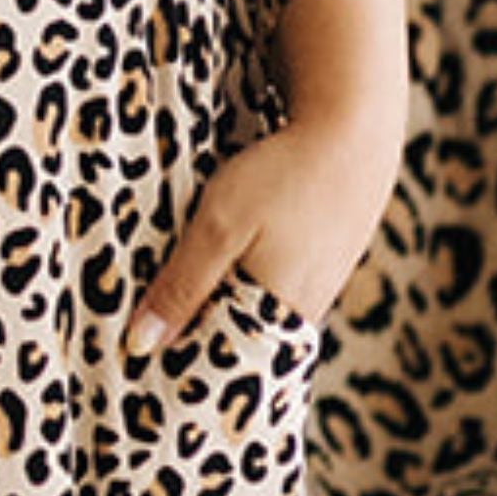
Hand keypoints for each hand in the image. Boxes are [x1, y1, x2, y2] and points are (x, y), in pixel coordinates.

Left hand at [126, 105, 399, 353]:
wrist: (356, 127)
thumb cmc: (284, 173)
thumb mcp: (218, 227)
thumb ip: (182, 287)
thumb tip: (142, 344)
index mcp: (277, 315)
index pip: (222, 368)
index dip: (182, 368)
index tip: (141, 364)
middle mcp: (303, 313)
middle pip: (240, 345)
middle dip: (199, 342)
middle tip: (150, 333)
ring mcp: (319, 288)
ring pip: (258, 316)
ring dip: (222, 311)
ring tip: (179, 299)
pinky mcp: (324, 262)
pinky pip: (276, 291)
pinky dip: (247, 286)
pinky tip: (227, 265)